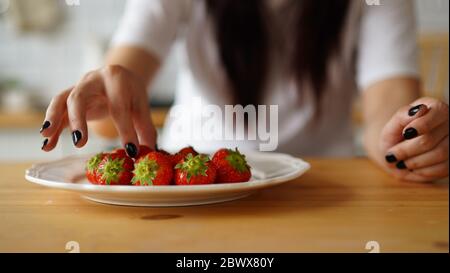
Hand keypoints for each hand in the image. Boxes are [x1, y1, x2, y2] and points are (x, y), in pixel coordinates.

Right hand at [39, 65, 156, 157]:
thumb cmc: (130, 93)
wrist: (119, 75)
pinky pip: (58, 112)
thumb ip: (145, 128)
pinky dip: (52, 127)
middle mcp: (93, 80)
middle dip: (78, 120)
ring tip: (47, 136)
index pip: (119, 106)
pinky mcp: (70, 98)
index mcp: (116, 79)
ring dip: (53, 118)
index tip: (131, 151)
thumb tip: (148, 152)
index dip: (126, 130)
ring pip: (61, 100)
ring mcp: (78, 87)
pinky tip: (47, 145)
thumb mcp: (141, 106)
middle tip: (79, 143)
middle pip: (79, 97)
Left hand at [380, 97, 448, 181]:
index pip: (437, 114)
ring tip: (402, 161)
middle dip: (407, 150)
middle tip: (393, 154)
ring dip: (414, 162)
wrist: (397, 153)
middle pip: (431, 138)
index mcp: (437, 108)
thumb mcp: (392, 125)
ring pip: (440, 154)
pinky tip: (412, 167)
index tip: (405, 133)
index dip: (420, 126)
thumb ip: (402, 116)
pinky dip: (423, 171)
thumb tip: (420, 110)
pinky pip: (443, 168)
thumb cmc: (395, 136)